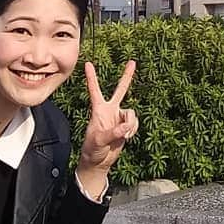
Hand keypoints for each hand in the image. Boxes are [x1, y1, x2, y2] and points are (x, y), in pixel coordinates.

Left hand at [76, 60, 138, 193]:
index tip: (88, 63)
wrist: (99, 162)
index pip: (95, 90)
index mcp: (98, 110)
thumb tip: (125, 127)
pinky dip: (133, 129)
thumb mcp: (98, 141)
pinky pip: (135, 123)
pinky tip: (127, 136)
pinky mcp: (126, 126)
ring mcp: (119, 117)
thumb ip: (112, 133)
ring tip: (124, 135)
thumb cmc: (92, 149)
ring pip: (131, 113)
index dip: (92, 77)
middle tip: (132, 62)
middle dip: (127, 76)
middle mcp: (110, 110)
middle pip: (120, 90)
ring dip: (130, 124)